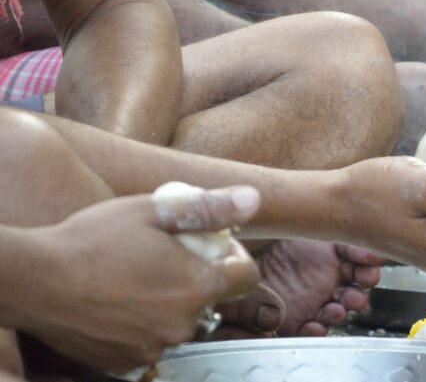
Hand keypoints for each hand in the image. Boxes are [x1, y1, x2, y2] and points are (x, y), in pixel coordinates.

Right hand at [20, 186, 260, 371]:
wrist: (34, 281)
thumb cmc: (93, 240)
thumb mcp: (154, 210)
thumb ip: (210, 208)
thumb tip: (253, 200)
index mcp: (198, 285)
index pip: (247, 276)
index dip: (235, 255)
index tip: (213, 243)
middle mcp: (183, 323)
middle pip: (212, 299)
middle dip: (200, 277)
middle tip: (166, 255)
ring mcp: (154, 346)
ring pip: (180, 321)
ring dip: (170, 302)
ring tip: (137, 277)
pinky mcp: (125, 361)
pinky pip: (149, 341)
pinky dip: (143, 324)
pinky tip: (119, 302)